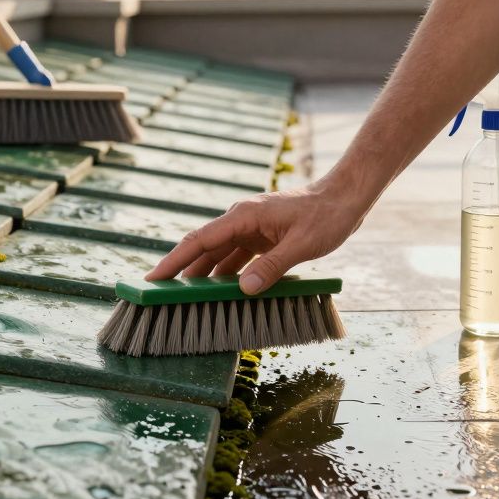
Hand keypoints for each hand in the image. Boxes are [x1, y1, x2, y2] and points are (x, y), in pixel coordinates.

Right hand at [146, 180, 365, 294]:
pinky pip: (236, 258)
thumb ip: (272, 266)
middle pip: (204, 249)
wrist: (345, 197)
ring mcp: (251, 228)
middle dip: (183, 272)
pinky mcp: (261, 237)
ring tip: (187, 301)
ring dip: (205, 277)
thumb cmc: (326, 215)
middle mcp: (242, 220)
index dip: (174, 260)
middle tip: (162, 297)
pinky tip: (222, 294)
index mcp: (244, 215)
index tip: (153, 279)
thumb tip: (244, 290)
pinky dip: (227, 276)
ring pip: (219, 255)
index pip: (200, 240)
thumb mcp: (301, 244)